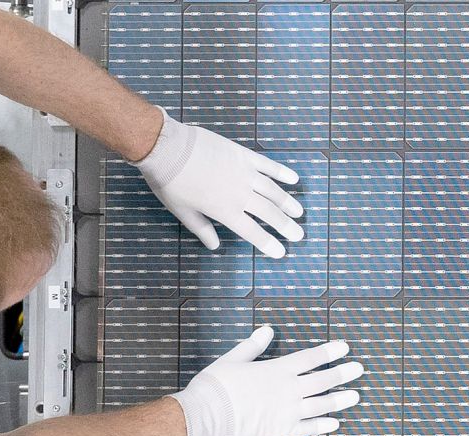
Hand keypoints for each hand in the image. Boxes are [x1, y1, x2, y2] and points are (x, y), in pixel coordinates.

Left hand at [132, 108, 304, 257]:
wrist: (168, 149)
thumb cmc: (171, 184)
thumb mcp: (183, 212)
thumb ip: (202, 229)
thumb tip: (214, 245)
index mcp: (225, 211)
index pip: (252, 232)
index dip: (268, 243)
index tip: (281, 252)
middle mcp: (239, 194)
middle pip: (269, 213)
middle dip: (286, 225)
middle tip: (299, 234)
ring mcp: (244, 173)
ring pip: (272, 190)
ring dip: (287, 202)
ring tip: (299, 212)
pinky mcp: (242, 155)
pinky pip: (267, 165)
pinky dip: (281, 172)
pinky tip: (294, 179)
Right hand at [169, 326, 363, 435]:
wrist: (205, 416)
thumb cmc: (216, 385)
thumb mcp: (233, 358)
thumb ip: (253, 345)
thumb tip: (267, 330)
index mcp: (277, 370)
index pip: (310, 358)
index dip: (329, 352)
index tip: (344, 347)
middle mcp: (288, 390)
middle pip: (322, 380)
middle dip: (343, 373)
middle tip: (359, 369)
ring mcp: (287, 412)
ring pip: (321, 404)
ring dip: (340, 400)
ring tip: (355, 396)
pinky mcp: (281, 431)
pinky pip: (308, 428)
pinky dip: (323, 426)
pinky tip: (335, 424)